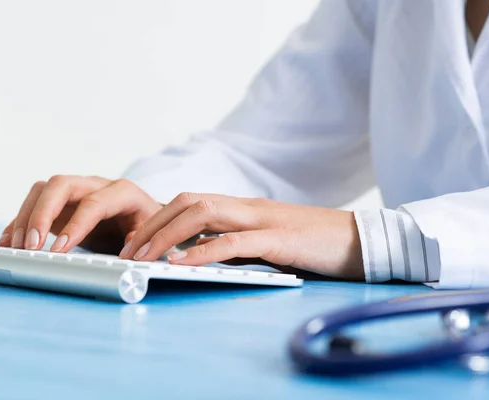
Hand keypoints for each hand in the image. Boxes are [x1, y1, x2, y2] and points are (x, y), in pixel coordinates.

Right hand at [0, 176, 161, 253]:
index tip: (59, 249)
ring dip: (26, 218)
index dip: (76, 225)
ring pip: (42, 191)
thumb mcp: (152, 232)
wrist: (142, 217)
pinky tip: (8, 241)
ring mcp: (75, 191)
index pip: (94, 203)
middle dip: (42, 213)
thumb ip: (141, 240)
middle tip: (31, 245)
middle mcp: (95, 185)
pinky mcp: (60, 203)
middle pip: (61, 184)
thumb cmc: (147, 225)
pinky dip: (19, 222)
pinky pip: (34, 204)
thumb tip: (129, 252)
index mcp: (122, 192)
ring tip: (17, 247)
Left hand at [119, 193, 363, 279]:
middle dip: (153, 224)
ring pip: (204, 213)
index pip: (190, 203)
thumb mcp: (266, 242)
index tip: (135, 243)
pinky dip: (204, 251)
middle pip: (188, 201)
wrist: (360, 240)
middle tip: (128, 250)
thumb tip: (203, 254)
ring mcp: (262, 219)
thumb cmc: (313, 244)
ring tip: (145, 256)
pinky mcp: (279, 238)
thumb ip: (236, 244)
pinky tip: (183, 264)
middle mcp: (247, 207)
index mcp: (243, 208)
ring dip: (168, 234)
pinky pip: (235, 241)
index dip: (158, 219)